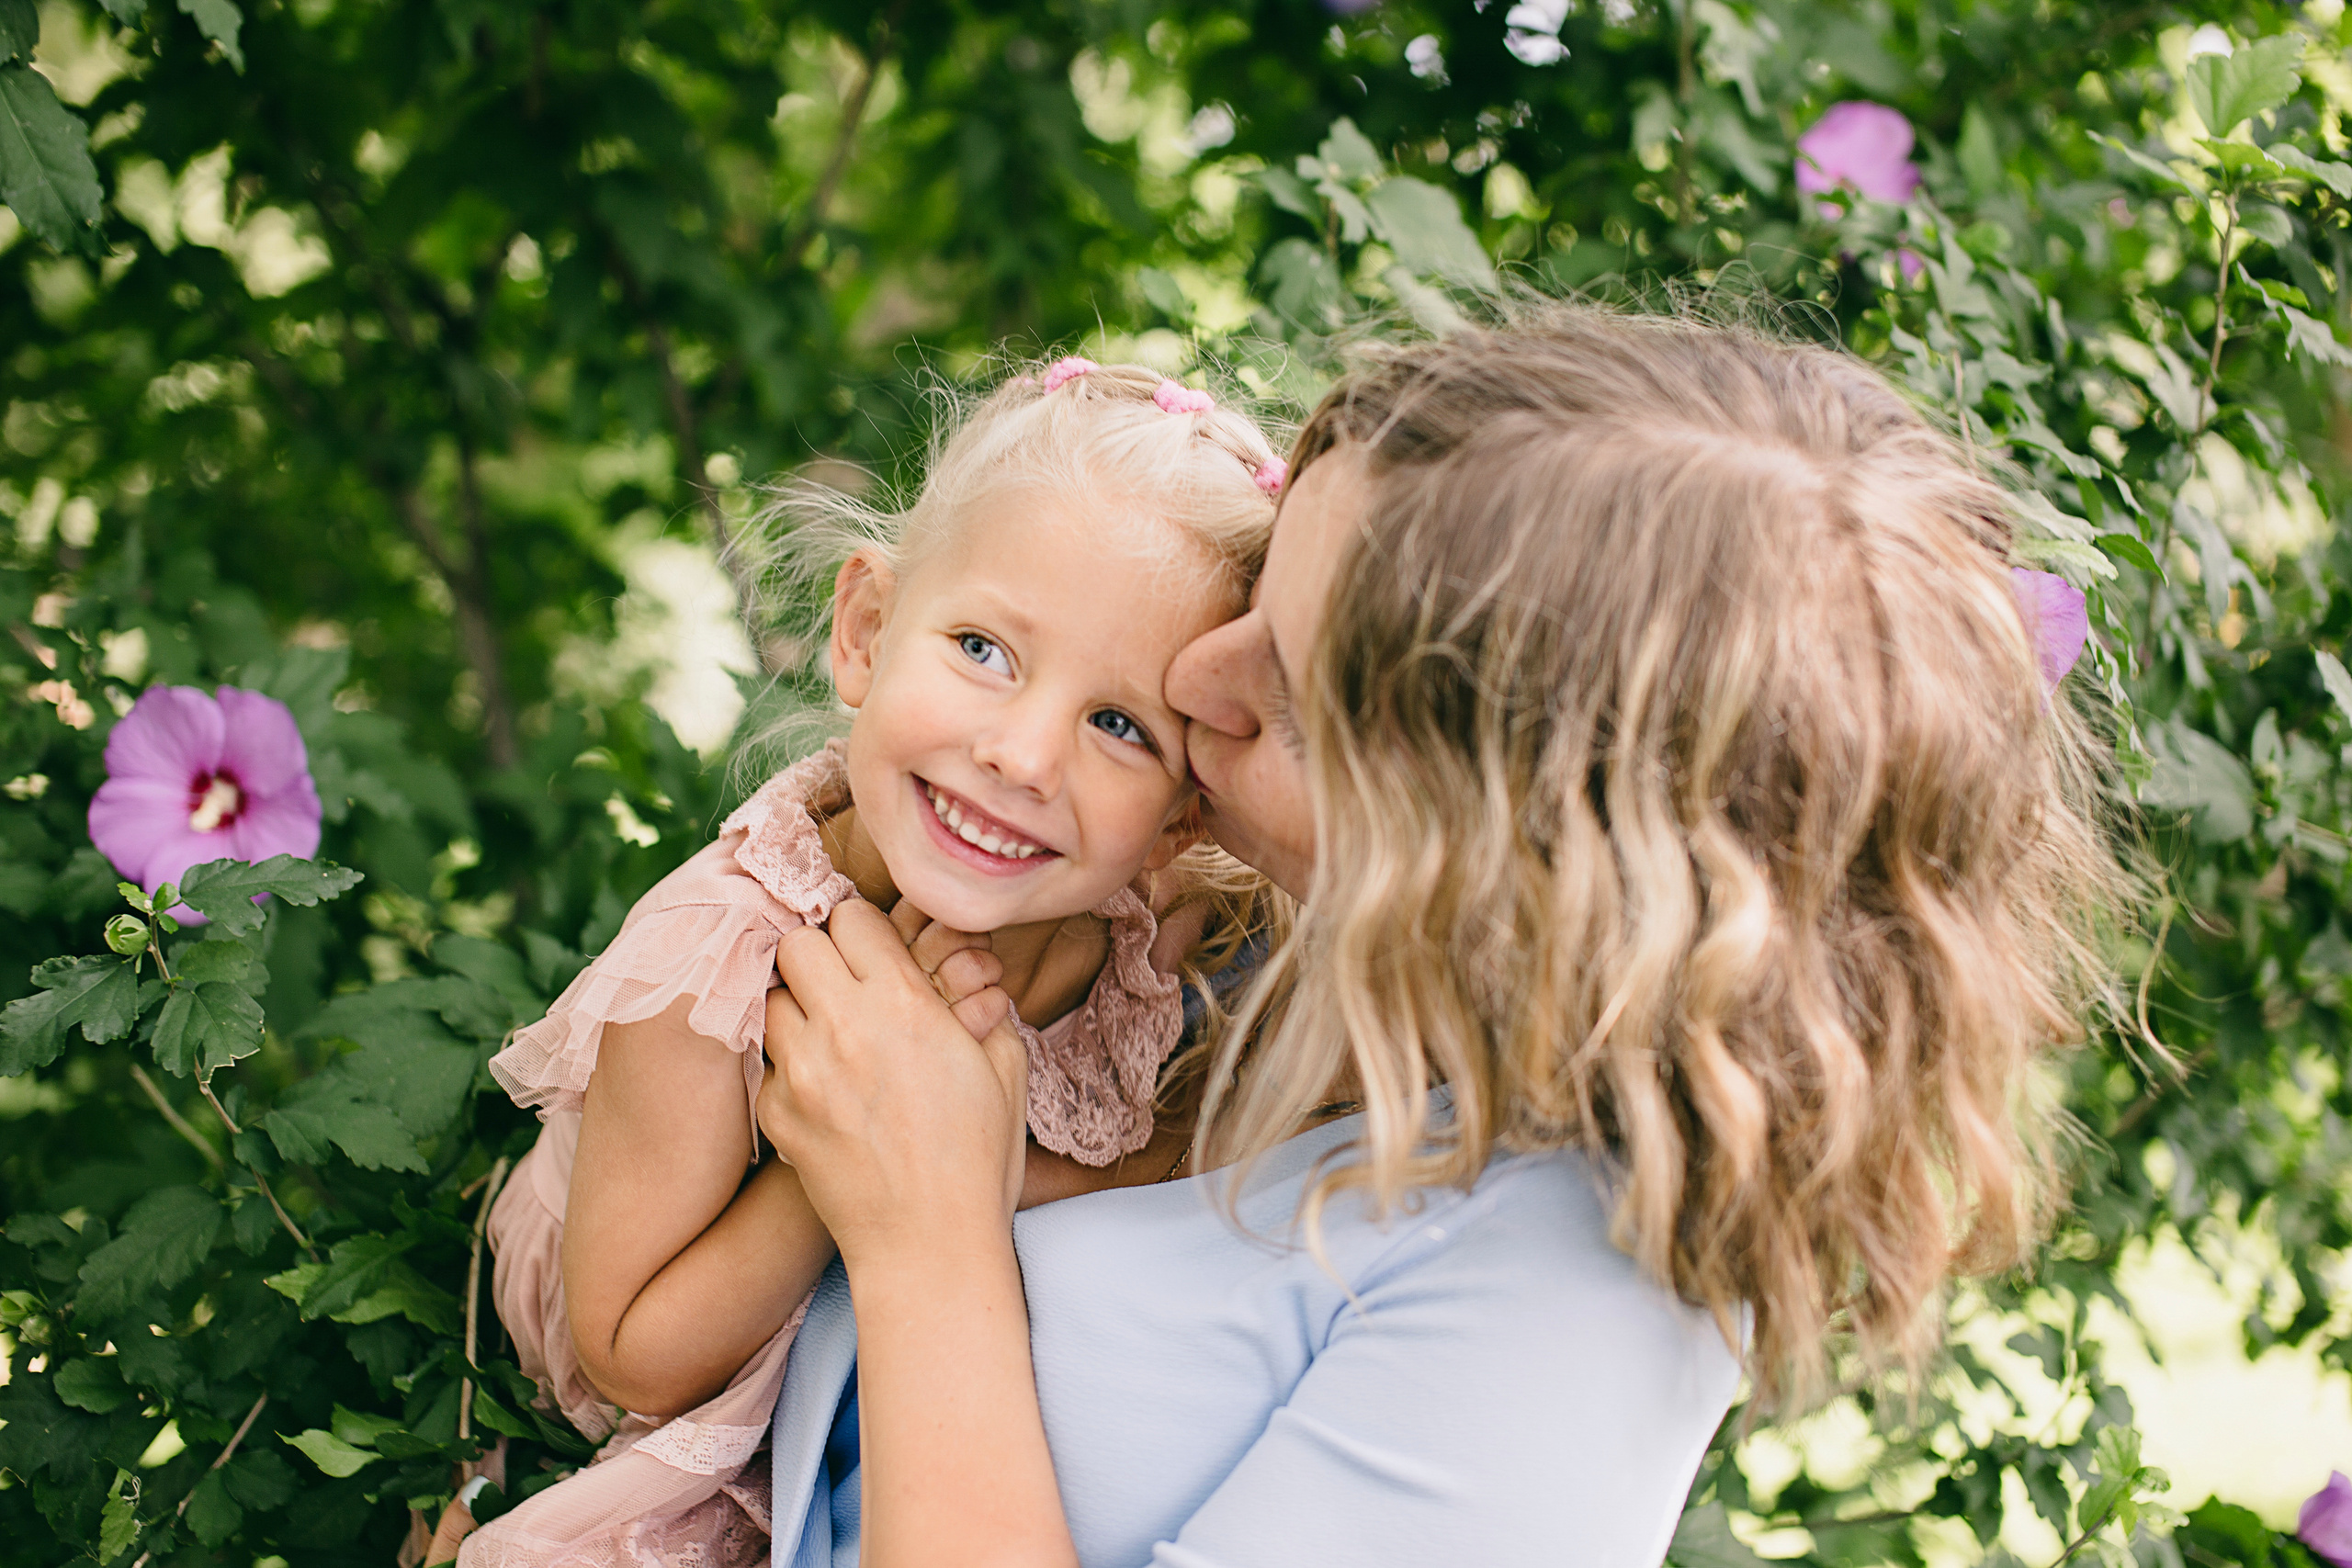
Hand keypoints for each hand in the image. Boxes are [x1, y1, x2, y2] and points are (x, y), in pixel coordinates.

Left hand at [758, 901, 1029, 1263]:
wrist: (930, 1246)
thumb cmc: (979, 1159)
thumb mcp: (1005, 1066)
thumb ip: (979, 1005)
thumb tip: (961, 977)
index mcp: (904, 1005)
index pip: (852, 918)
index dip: (867, 932)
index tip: (877, 955)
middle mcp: (843, 1027)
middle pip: (797, 944)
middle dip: (821, 956)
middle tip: (845, 986)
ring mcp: (801, 1072)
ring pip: (771, 999)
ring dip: (798, 1007)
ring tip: (829, 1035)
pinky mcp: (777, 1114)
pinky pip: (768, 1063)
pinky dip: (790, 1066)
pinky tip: (823, 1090)